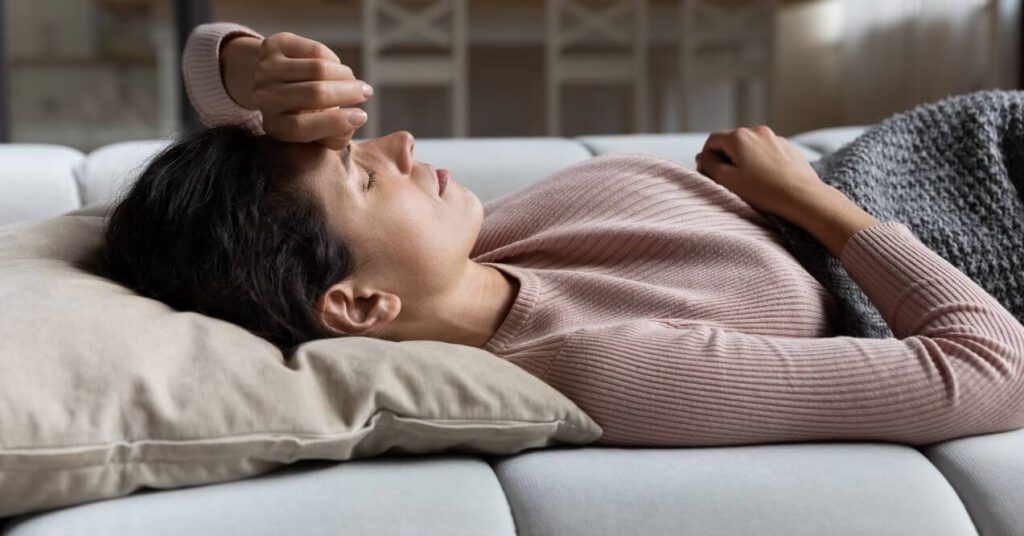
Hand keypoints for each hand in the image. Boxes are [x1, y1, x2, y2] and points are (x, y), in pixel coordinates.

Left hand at [250, 32, 371, 149]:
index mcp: (275, 126)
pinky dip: (334, 60)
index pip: (302, 126)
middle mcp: (265, 98)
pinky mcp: (272, 46)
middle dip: (348, 92)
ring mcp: (265, 70)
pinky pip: (314, 50)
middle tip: (366, 93)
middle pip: (315, 93)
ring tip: (353, 82)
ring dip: (345, 75)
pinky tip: (336, 69)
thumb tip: (353, 121)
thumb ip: (336, 137)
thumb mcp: (318, 133)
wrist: (274, 82)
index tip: (362, 116)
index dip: (336, 123)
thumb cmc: (306, 113)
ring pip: (318, 68)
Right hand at [695, 126, 828, 220]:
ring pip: (750, 147)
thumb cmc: (763, 190)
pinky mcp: (788, 147)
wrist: (802, 196)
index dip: (706, 157)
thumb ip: (709, 165)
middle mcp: (757, 131)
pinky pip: (767, 152)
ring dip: (744, 160)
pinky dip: (761, 162)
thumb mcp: (727, 180)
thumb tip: (703, 157)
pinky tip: (766, 180)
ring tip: (749, 182)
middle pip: (731, 142)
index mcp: (739, 137)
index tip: (709, 174)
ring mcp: (775, 138)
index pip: (712, 141)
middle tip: (728, 181)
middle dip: (726, 158)